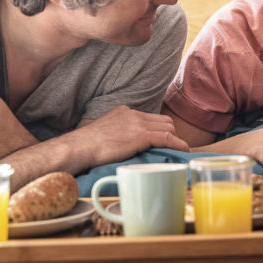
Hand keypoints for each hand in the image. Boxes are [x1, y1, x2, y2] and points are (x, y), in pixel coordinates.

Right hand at [72, 105, 189, 166]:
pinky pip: (167, 138)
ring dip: (175, 139)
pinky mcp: (141, 135)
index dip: (159, 129)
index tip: (162, 140)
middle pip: (163, 120)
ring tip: (177, 151)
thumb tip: (121, 145)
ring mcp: (137, 123)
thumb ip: (116, 133)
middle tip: (170, 147)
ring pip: (168, 127)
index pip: (150, 117)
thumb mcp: (103, 132)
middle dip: (170, 133)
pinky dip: (178, 144)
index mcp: (124, 111)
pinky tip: (183, 150)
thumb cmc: (86, 146)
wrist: (80, 147)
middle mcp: (133, 114)